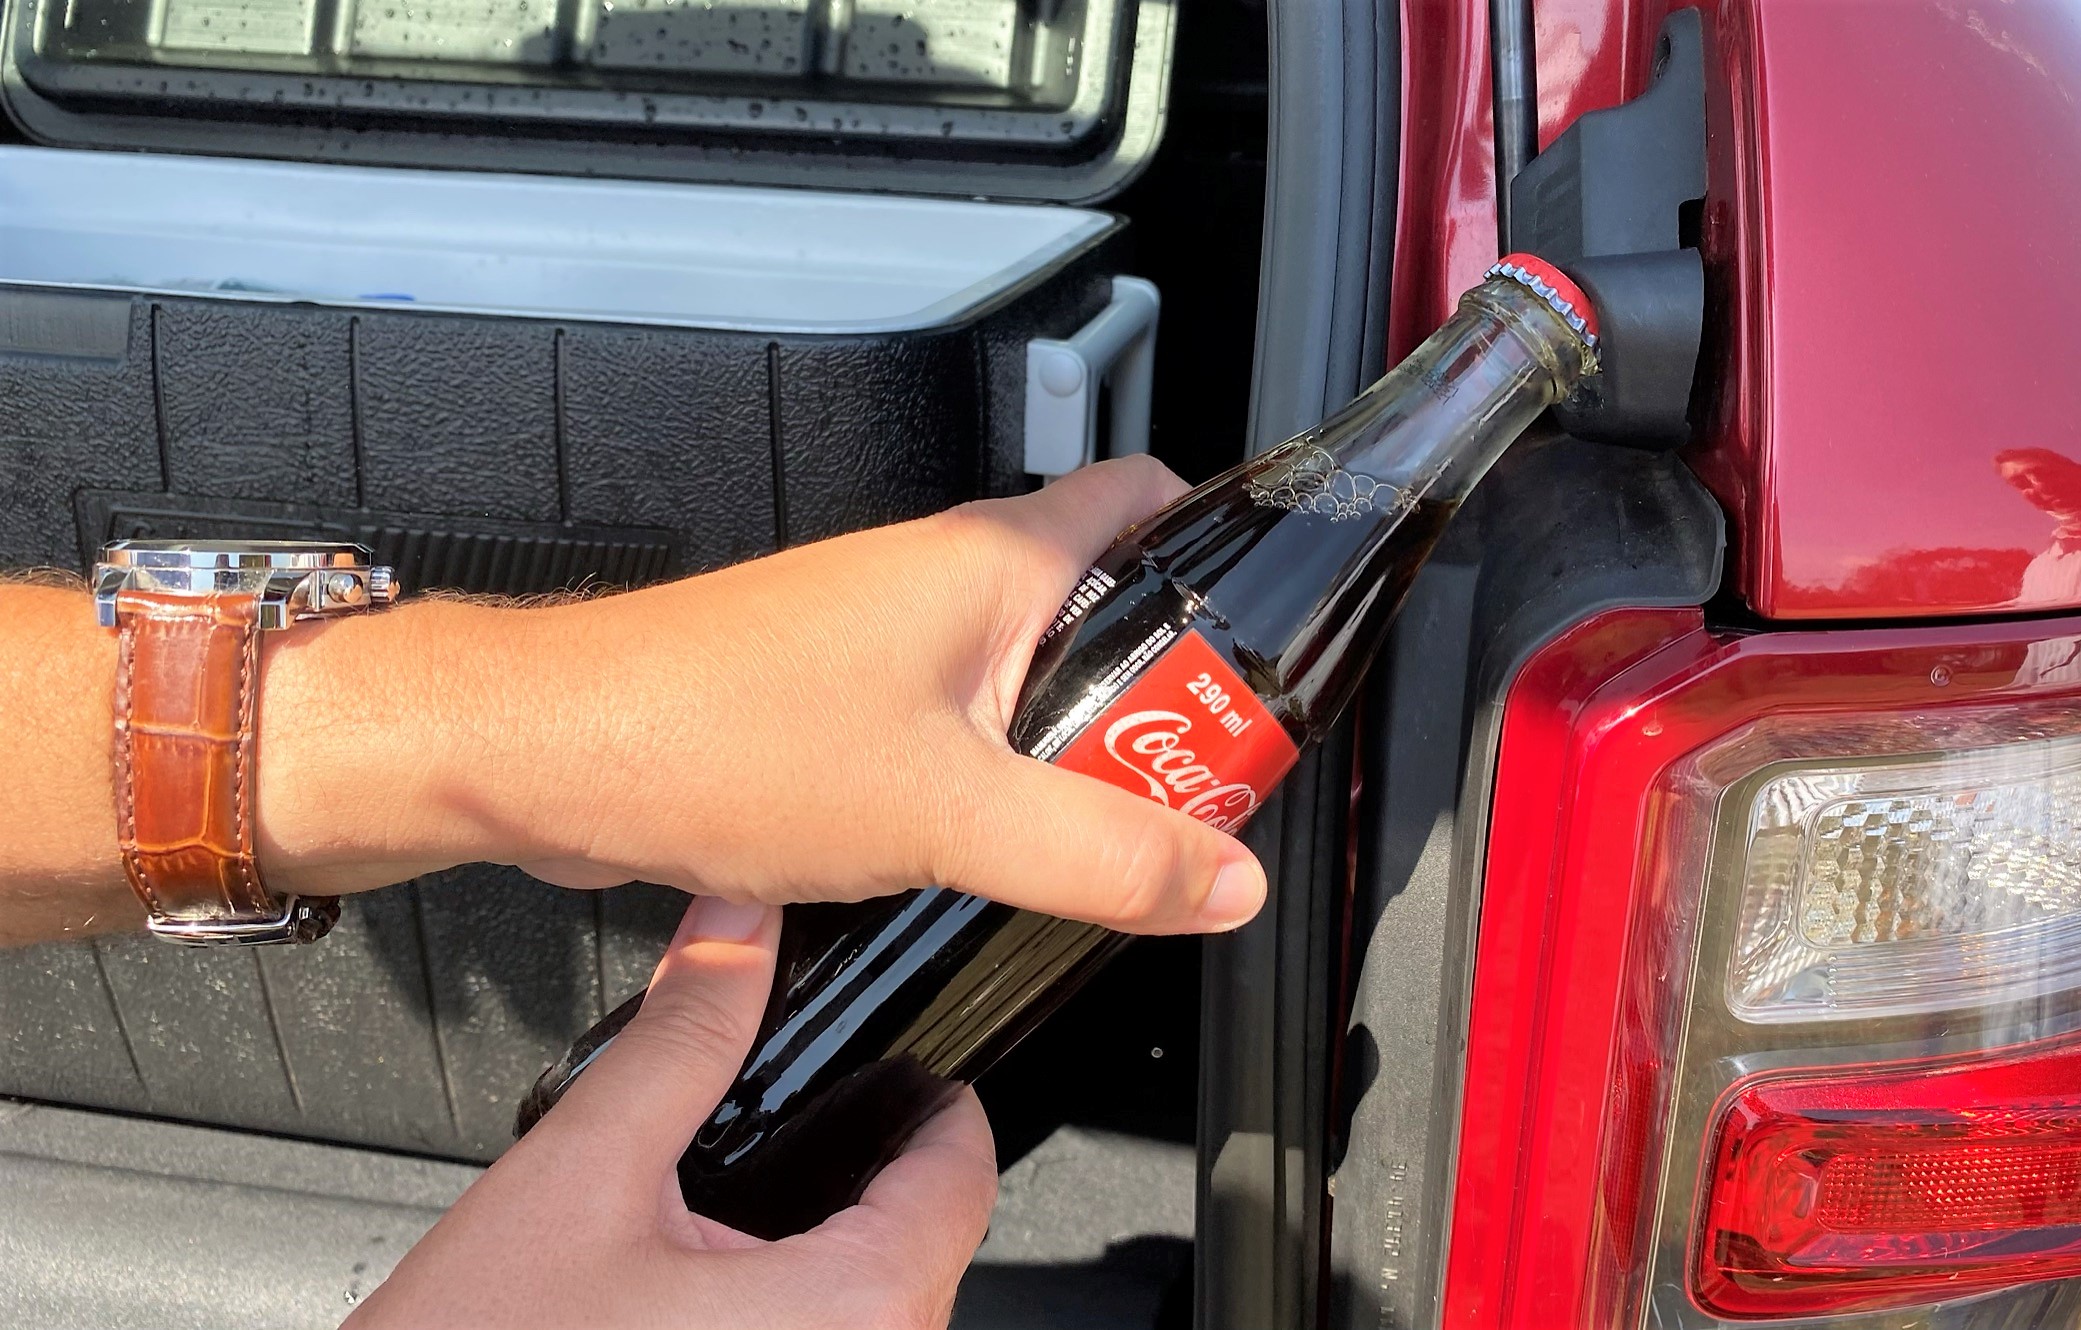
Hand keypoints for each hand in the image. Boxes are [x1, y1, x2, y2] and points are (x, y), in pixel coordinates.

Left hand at [255, 456, 1268, 934]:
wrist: (551, 755)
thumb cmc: (714, 735)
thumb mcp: (950, 814)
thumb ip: (1102, 854)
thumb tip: (1223, 877)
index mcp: (996, 561)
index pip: (1150, 499)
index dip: (1224, 559)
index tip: (1268, 658)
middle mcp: (949, 579)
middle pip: (1109, 614)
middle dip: (1159, 708)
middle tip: (1190, 803)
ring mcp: (894, 637)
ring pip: (1032, 686)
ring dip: (1073, 762)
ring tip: (1092, 849)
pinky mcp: (848, 698)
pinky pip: (964, 731)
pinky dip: (997, 789)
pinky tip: (990, 861)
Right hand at [348, 895, 998, 1329]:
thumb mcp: (580, 1173)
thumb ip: (680, 1037)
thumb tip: (736, 928)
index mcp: (848, 1311)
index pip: (964, 1178)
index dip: (935, 1103)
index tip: (909, 1071)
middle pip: (925, 1247)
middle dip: (868, 1173)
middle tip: (810, 1117)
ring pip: (875, 1310)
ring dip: (828, 1250)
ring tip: (744, 1205)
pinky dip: (789, 1310)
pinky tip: (713, 1282)